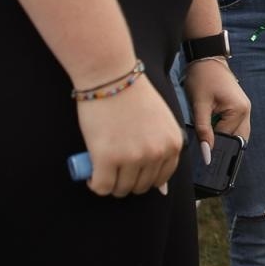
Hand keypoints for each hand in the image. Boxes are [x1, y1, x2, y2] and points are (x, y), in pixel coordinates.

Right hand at [74, 74, 184, 197]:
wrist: (111, 76)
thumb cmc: (133, 95)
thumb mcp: (161, 122)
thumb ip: (163, 149)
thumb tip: (162, 189)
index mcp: (173, 144)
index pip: (161, 178)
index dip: (144, 179)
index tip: (131, 173)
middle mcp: (157, 153)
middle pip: (141, 186)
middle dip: (127, 183)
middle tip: (113, 171)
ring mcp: (132, 157)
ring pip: (121, 189)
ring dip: (111, 185)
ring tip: (102, 172)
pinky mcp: (107, 158)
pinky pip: (102, 186)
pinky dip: (95, 185)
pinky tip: (91, 176)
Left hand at [184, 57, 251, 156]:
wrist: (206, 59)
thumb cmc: (202, 79)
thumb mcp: (199, 105)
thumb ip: (203, 131)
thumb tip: (207, 155)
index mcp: (238, 110)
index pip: (226, 139)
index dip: (214, 147)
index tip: (202, 156)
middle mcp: (246, 111)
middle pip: (237, 139)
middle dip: (224, 147)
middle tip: (208, 153)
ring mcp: (245, 109)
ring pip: (238, 134)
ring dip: (226, 139)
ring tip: (212, 142)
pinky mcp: (240, 107)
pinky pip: (236, 126)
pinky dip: (227, 132)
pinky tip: (216, 132)